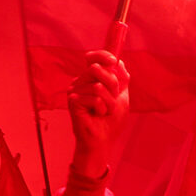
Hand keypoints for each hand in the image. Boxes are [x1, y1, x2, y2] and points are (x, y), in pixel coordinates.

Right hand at [68, 50, 128, 178]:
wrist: (104, 140)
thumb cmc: (111, 120)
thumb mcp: (121, 96)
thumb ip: (121, 79)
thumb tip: (119, 62)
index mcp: (91, 79)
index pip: (92, 58)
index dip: (102, 55)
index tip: (113, 60)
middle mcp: (80, 82)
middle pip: (97, 69)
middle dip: (112, 85)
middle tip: (111, 100)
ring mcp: (75, 91)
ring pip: (98, 86)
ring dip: (108, 102)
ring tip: (104, 111)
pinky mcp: (73, 101)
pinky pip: (95, 98)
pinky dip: (102, 108)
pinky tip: (97, 115)